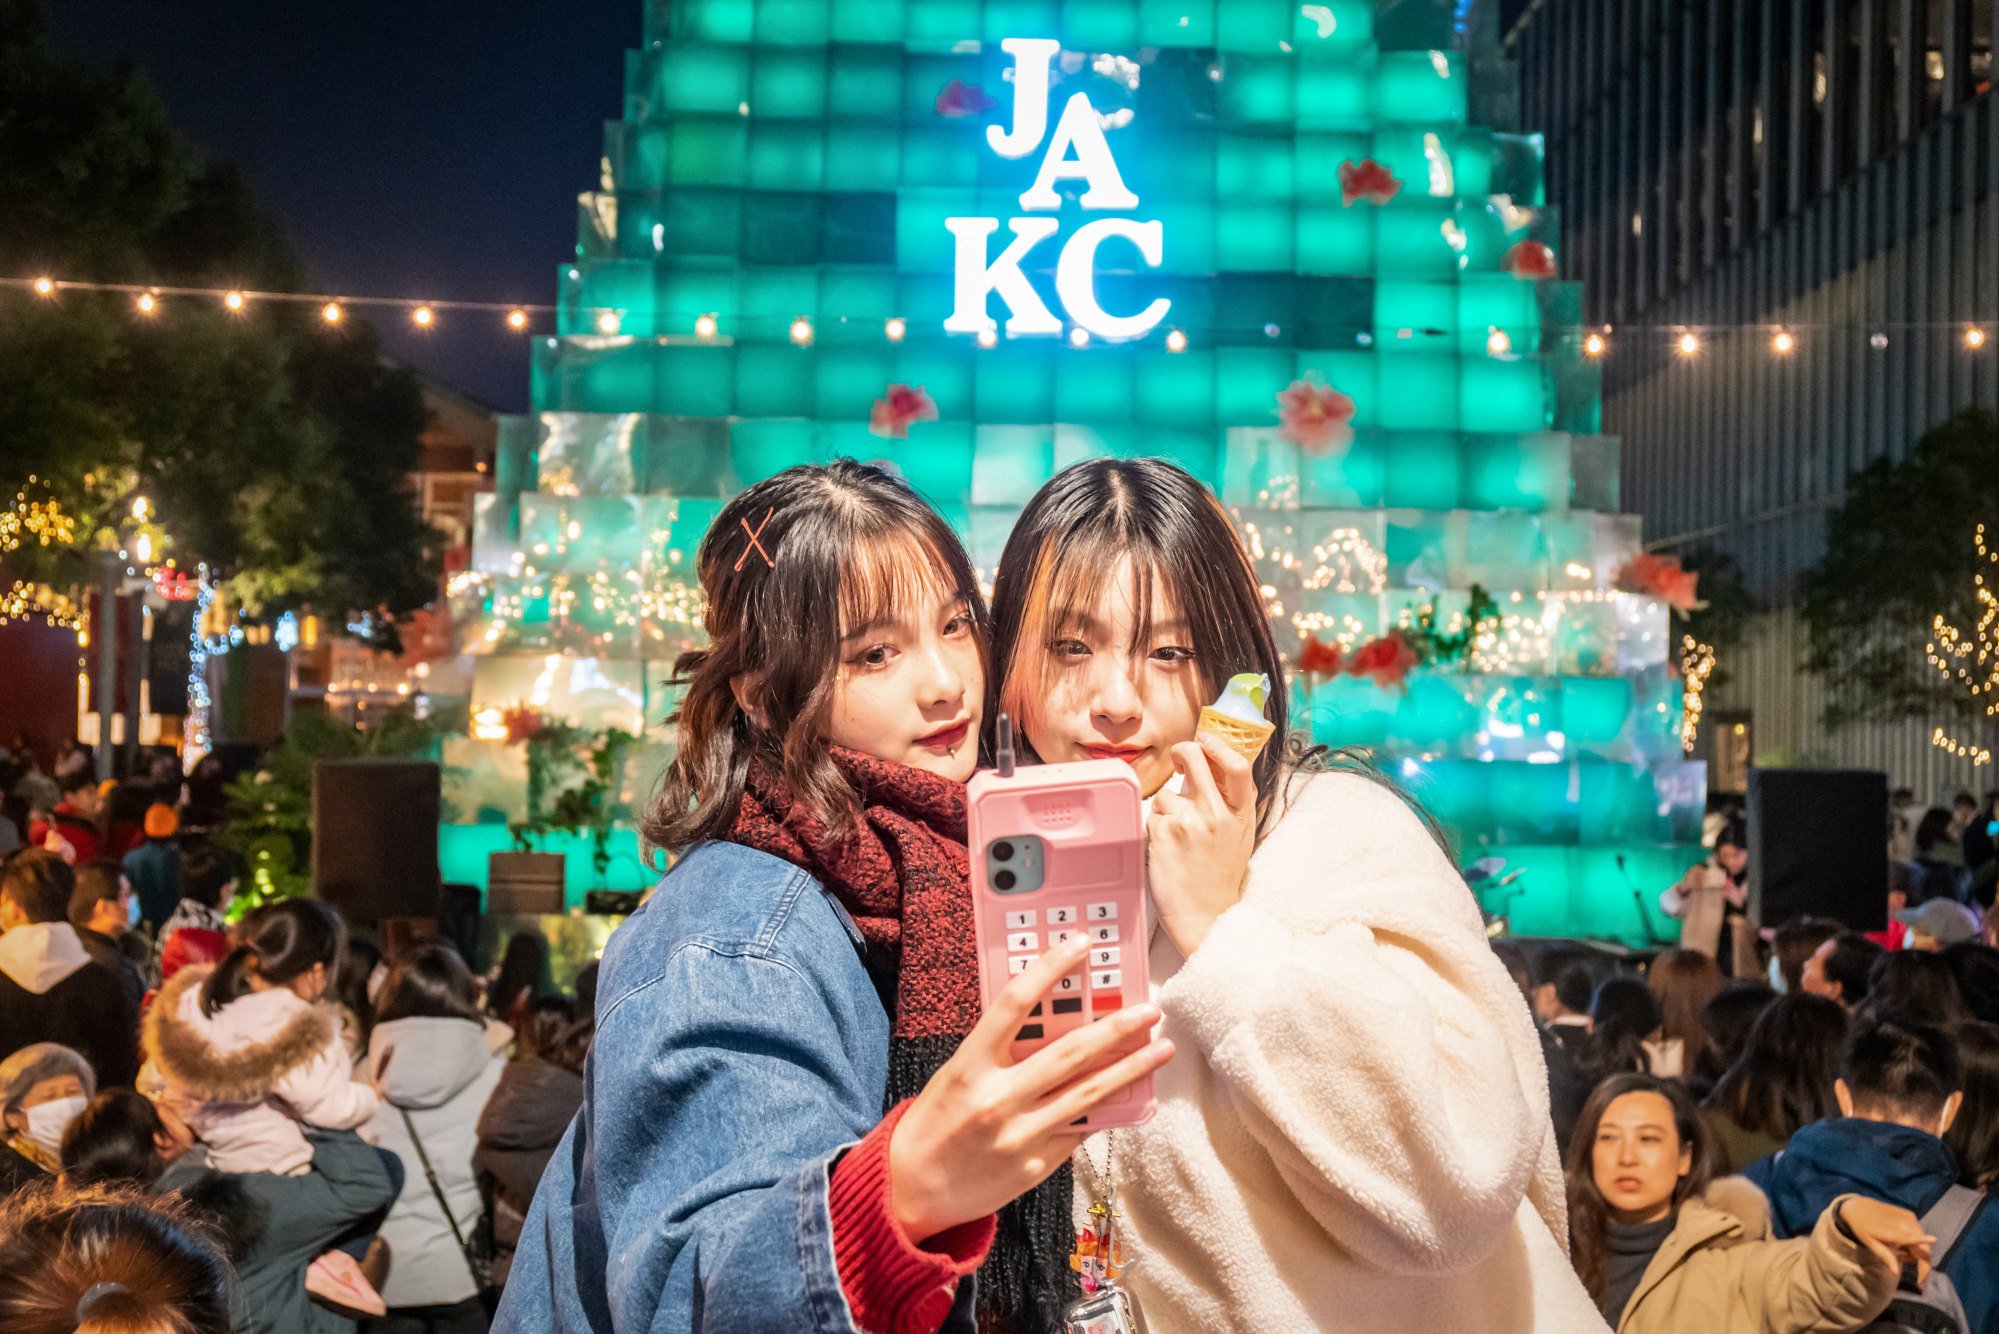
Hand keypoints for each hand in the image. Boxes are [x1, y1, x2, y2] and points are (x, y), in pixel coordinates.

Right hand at [888, 935, 1173, 1242]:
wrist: (912, 1190)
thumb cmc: (935, 1122)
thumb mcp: (957, 1074)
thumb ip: (999, 1051)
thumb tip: (1055, 1022)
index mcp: (969, 1066)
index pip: (1013, 1004)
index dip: (1049, 969)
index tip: (1081, 945)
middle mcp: (996, 1099)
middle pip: (1069, 1053)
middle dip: (1117, 1029)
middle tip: (1150, 1010)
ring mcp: (1020, 1136)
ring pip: (1088, 1095)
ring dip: (1131, 1070)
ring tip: (1161, 1049)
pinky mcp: (1036, 1166)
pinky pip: (1079, 1129)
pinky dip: (1106, 1108)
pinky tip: (1132, 1093)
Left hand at [1145, 733, 1258, 957]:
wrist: (1207, 918)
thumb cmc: (1219, 880)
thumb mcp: (1238, 838)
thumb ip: (1227, 806)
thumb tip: (1206, 771)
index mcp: (1241, 815)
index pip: (1237, 765)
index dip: (1219, 745)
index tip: (1206, 739)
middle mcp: (1218, 814)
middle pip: (1196, 757)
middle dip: (1182, 751)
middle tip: (1178, 759)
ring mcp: (1191, 821)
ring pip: (1166, 793)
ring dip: (1165, 810)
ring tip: (1176, 838)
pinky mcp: (1165, 833)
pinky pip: (1152, 817)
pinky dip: (1154, 830)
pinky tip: (1167, 851)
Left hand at [1838, 1196, 1934, 1284]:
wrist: (1859, 1206)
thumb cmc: (1862, 1227)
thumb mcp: (1870, 1243)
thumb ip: (1885, 1256)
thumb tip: (1896, 1272)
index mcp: (1893, 1232)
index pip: (1917, 1247)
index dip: (1924, 1266)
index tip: (1924, 1282)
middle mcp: (1905, 1223)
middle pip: (1924, 1249)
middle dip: (1923, 1266)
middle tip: (1919, 1281)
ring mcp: (1909, 1217)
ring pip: (1923, 1243)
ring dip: (1916, 1254)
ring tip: (1899, 1254)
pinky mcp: (1910, 1214)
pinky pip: (1918, 1234)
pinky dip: (1914, 1243)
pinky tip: (1901, 1245)